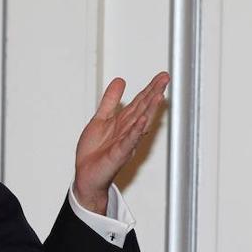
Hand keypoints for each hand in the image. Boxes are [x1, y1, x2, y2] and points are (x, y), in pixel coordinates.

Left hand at [73, 71, 169, 212]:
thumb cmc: (94, 152)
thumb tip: (120, 81)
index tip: (161, 76)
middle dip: (154, 93)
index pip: (139, 102)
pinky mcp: (119, 154)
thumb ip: (110, 101)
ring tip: (159, 95)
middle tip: (165, 79)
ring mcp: (125, 142)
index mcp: (123, 122)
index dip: (149, 88)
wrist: (86, 175)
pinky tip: (143, 121)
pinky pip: (129, 141)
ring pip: (140, 123)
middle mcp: (127, 131)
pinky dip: (136, 131)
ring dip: (150, 109)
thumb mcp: (100, 119)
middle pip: (143, 109)